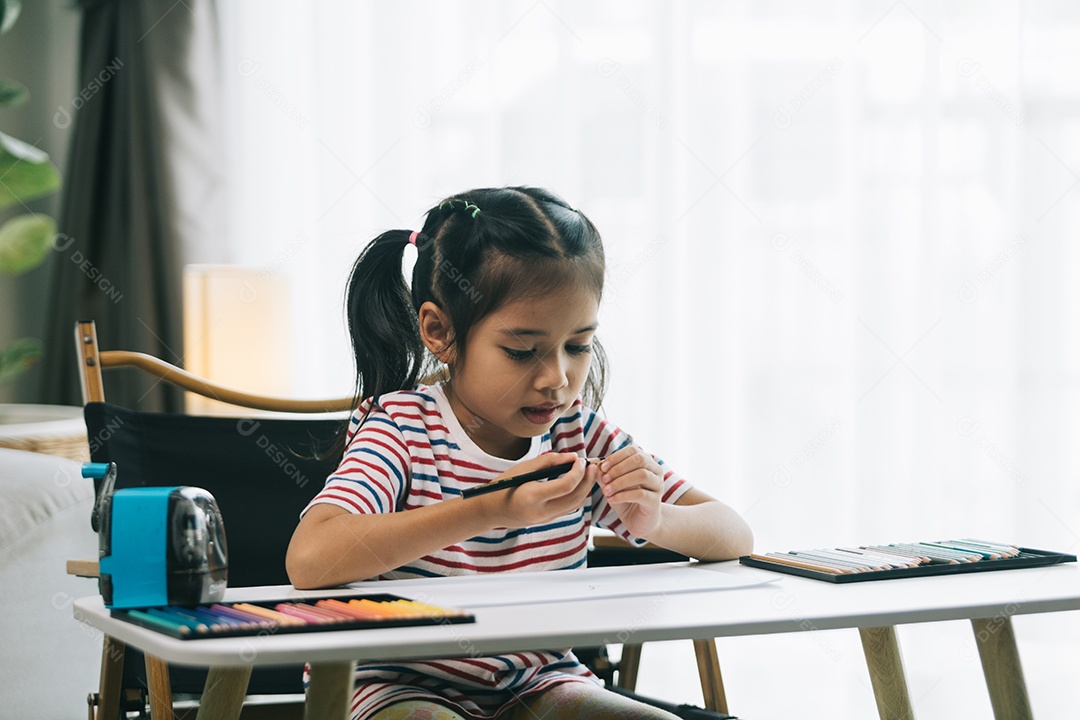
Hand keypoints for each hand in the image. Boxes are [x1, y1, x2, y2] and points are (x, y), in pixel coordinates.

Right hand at [476, 452, 595, 528]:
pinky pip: (567, 509)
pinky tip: (576, 483)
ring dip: (584, 489)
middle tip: (591, 466)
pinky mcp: (546, 521)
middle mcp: (540, 511)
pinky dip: (575, 495)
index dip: (577, 471)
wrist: (490, 510)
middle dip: (587, 481)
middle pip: (575, 498)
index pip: (565, 485)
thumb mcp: (523, 468)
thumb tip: (572, 457)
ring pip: (574, 505)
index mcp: (532, 496)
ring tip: (586, 473)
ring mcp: (544, 519)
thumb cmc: (504, 485)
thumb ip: (549, 461)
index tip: (580, 460)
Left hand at [598, 446, 663, 538]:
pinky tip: (611, 499)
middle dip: (618, 468)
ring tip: (606, 490)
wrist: (638, 522)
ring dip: (620, 482)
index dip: (616, 457)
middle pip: (640, 460)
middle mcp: (655, 471)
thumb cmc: (626, 500)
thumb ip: (604, 475)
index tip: (602, 467)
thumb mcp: (612, 485)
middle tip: (604, 479)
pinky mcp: (655, 501)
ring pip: (642, 475)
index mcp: (646, 462)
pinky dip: (623, 495)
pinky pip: (641, 494)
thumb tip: (595, 466)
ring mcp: (658, 486)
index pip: (633, 450)